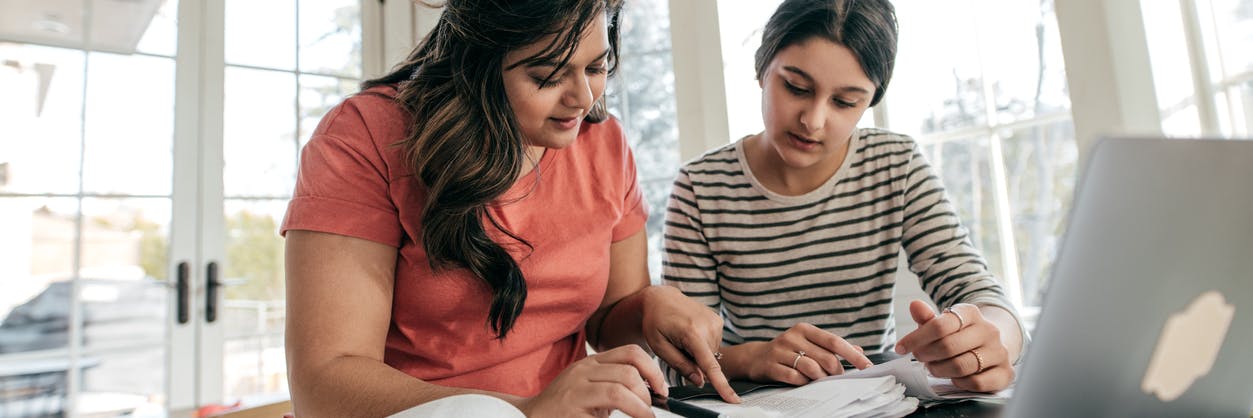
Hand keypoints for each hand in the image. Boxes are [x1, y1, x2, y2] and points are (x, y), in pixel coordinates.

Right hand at [519, 345, 664, 417]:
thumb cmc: (565, 408)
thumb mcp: (592, 390)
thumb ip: (616, 384)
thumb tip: (651, 391)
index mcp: (591, 363)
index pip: (630, 353)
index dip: (652, 369)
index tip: (661, 388)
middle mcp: (583, 371)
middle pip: (629, 371)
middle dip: (648, 392)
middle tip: (651, 408)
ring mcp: (576, 389)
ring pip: (620, 389)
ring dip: (640, 407)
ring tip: (644, 417)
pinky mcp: (572, 408)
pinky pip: (607, 408)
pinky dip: (628, 415)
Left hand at [639, 285, 739, 402]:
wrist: (662, 299)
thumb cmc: (656, 322)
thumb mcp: (660, 347)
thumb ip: (680, 365)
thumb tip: (700, 381)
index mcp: (691, 332)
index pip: (709, 364)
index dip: (721, 384)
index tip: (733, 398)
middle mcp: (708, 325)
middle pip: (707, 360)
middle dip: (694, 361)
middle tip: (678, 346)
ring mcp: (716, 321)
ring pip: (710, 353)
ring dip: (698, 352)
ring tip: (683, 337)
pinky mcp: (718, 320)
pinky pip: (713, 344)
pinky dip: (702, 344)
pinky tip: (691, 333)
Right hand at [731, 323, 871, 385]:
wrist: (755, 357)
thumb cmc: (788, 351)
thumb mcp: (808, 343)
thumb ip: (832, 346)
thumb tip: (859, 350)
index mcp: (805, 329)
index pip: (834, 341)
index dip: (852, 355)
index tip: (867, 366)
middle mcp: (793, 337)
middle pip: (826, 358)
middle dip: (837, 372)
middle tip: (838, 378)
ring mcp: (780, 351)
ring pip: (811, 368)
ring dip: (821, 378)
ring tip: (821, 381)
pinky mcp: (771, 365)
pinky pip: (795, 377)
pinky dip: (804, 383)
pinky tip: (805, 382)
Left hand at [895, 300, 1013, 391]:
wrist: (992, 346)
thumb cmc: (960, 335)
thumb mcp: (943, 323)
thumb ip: (927, 318)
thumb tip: (914, 305)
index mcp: (971, 313)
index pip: (939, 326)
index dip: (915, 339)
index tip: (900, 348)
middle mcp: (989, 330)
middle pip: (948, 347)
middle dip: (927, 355)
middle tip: (920, 358)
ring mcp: (1000, 352)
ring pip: (961, 366)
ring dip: (940, 370)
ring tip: (933, 367)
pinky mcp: (1005, 373)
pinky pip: (976, 382)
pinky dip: (960, 382)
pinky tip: (954, 377)